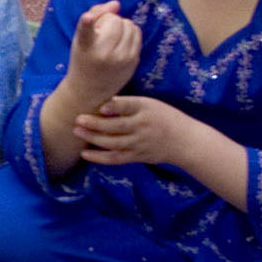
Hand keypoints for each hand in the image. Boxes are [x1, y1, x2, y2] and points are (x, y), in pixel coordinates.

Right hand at [65, 1, 141, 107]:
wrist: (89, 89)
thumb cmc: (83, 57)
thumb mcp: (80, 38)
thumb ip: (95, 14)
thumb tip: (116, 4)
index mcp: (85, 47)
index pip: (86, 32)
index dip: (87, 23)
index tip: (87, 18)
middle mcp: (103, 54)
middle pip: (115, 21)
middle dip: (110, 21)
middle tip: (102, 31)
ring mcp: (121, 60)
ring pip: (130, 26)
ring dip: (122, 25)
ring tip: (112, 36)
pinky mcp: (133, 62)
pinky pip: (137, 35)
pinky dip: (130, 33)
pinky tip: (121, 42)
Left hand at [72, 95, 192, 166]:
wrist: (185, 141)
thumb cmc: (164, 118)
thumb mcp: (151, 104)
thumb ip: (128, 104)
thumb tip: (103, 103)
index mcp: (146, 109)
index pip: (128, 106)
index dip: (114, 106)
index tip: (100, 107)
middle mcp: (142, 126)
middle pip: (116, 126)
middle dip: (95, 124)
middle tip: (78, 119)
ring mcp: (139, 143)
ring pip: (112, 143)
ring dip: (93, 138)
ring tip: (77, 131)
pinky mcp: (137, 156)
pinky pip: (115, 158)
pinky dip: (99, 157)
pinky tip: (85, 153)